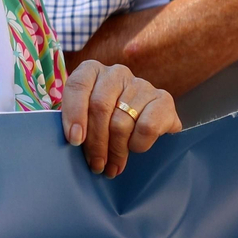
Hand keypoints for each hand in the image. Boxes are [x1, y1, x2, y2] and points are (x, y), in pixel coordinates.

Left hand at [59, 60, 180, 178]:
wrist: (147, 127)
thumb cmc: (107, 124)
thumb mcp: (86, 120)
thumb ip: (76, 124)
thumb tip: (74, 139)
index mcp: (92, 71)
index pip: (78, 85)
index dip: (74, 113)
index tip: (74, 140)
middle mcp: (116, 73)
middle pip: (99, 107)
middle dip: (95, 142)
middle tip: (96, 165)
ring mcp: (141, 84)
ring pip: (121, 122)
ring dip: (115, 150)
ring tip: (112, 166)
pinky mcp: (163, 99)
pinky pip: (146, 127)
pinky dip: (138, 144)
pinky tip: (135, 149)